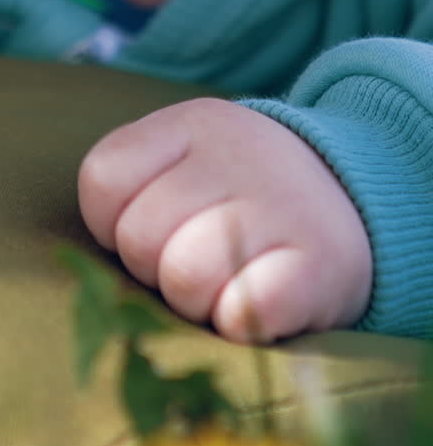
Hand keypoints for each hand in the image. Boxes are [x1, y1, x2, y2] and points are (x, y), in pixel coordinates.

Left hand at [78, 98, 372, 342]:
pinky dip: (240, 322)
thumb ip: (132, 193)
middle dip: (154, 268)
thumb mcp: (184, 163)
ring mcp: (280, 205)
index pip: (102, 178)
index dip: (114, 223)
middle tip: (195, 261)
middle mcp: (235, 153)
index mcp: (190, 123)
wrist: (350, 202)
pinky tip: (257, 303)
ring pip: (183, 277)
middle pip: (138, 238)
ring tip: (225, 283)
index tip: (155, 227)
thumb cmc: (238, 195)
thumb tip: (95, 274)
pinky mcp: (320, 265)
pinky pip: (245, 310)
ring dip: (196, 301)